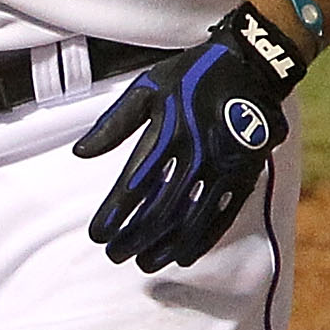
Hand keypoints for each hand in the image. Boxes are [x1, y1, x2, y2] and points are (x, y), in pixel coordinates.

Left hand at [72, 5, 306, 272]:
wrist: (250, 66)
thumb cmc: (190, 75)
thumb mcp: (147, 88)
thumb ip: (114, 123)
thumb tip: (79, 154)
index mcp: (168, 130)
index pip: (135, 183)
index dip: (115, 213)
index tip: (97, 235)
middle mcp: (196, 152)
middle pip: (160, 208)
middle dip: (134, 236)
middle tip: (114, 256)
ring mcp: (223, 166)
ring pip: (190, 218)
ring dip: (165, 245)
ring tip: (143, 263)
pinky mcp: (245, 174)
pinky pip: (223, 215)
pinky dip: (203, 239)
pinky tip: (183, 257)